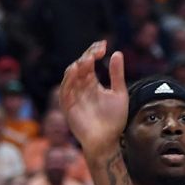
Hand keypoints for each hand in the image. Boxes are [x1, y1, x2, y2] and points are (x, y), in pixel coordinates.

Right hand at [59, 41, 128, 158]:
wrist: (108, 140)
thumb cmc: (114, 119)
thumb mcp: (119, 93)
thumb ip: (117, 74)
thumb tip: (117, 53)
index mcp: (92, 83)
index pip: (89, 63)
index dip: (94, 52)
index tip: (104, 44)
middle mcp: (81, 88)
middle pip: (79, 67)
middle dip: (87, 57)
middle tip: (98, 50)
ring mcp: (74, 97)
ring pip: (71, 77)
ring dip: (78, 67)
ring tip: (88, 58)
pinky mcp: (68, 107)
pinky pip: (65, 91)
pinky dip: (69, 80)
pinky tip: (75, 71)